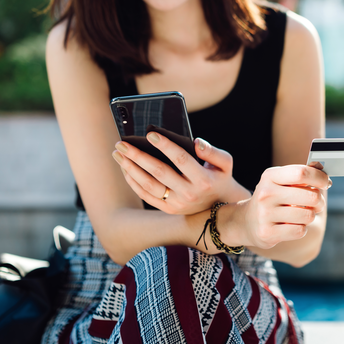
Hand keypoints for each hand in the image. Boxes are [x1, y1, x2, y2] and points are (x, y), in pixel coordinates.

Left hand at [112, 132, 248, 213]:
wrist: (219, 207)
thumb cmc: (219, 178)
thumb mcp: (225, 163)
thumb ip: (213, 152)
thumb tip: (196, 142)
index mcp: (203, 179)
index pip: (181, 159)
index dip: (165, 146)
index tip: (150, 134)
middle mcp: (188, 193)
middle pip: (159, 172)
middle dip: (138, 156)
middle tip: (121, 143)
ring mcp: (177, 204)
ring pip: (148, 185)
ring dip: (130, 168)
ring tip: (118, 154)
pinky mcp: (168, 209)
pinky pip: (146, 195)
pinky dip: (133, 181)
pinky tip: (125, 168)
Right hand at [228, 164, 330, 248]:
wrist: (246, 222)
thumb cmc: (271, 199)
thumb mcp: (280, 181)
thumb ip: (300, 174)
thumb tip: (321, 168)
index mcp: (270, 176)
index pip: (302, 173)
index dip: (320, 178)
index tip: (326, 183)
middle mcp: (266, 194)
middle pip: (311, 196)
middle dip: (319, 201)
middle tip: (317, 203)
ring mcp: (265, 214)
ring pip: (308, 215)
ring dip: (310, 216)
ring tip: (302, 215)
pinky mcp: (267, 233)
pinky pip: (300, 231)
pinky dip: (301, 229)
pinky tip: (292, 225)